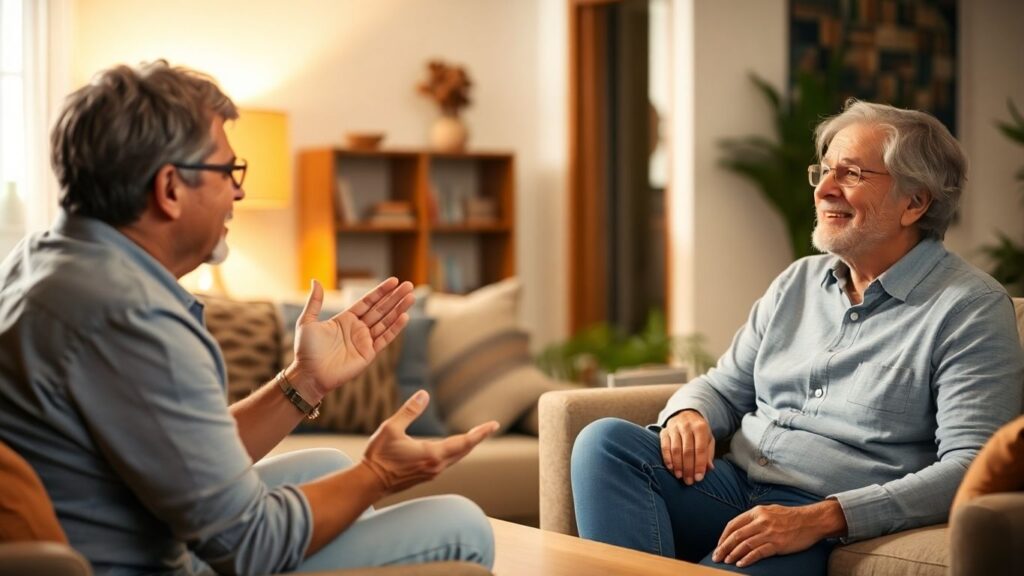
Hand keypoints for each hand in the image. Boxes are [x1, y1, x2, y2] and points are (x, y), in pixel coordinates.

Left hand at [291, 277, 414, 398]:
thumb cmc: (306, 350)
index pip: (368, 302)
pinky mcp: (369, 354)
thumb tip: (316, 280)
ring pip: (386, 321)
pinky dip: (395, 328)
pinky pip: (384, 339)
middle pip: (381, 309)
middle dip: (395, 297)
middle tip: (409, 285)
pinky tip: (404, 316)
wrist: (309, 374)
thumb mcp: (307, 321)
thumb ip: (315, 302)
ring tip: (411, 297)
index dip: (381, 291)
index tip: (394, 281)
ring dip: (399, 309)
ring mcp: (364, 341)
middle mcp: (358, 328)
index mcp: (346, 319)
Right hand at [361, 390, 499, 494]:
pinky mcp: (425, 477)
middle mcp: (436, 466)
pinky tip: (454, 449)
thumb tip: (424, 394)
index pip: (464, 442)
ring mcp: (431, 473)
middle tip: (490, 427)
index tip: (494, 425)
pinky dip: (455, 453)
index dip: (480, 433)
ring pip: (456, 458)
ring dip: (466, 446)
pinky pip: (447, 463)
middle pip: (464, 450)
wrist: (368, 483)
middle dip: (477, 438)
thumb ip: (409, 411)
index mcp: (432, 454)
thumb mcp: (391, 428)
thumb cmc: (379, 456)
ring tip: (475, 436)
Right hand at [660, 409, 714, 484]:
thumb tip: (709, 468)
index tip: (699, 478)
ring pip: (675, 449)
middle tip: (689, 481)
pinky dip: (667, 458)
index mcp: (700, 427)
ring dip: (678, 465)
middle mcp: (686, 426)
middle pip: (687, 450)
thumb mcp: (708, 439)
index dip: (699, 464)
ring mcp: (674, 428)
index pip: (700, 449)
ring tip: (680, 477)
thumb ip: (708, 453)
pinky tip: (671, 468)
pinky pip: (664, 446)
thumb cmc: (699, 432)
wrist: (685, 414)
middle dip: (688, 468)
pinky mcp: (664, 431)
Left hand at [712, 500, 846, 567]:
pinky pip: (758, 552)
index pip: (733, 524)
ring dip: (732, 554)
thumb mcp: (770, 511)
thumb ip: (755, 518)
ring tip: (725, 561)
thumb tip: (741, 528)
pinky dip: (747, 559)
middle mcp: (761, 521)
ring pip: (744, 544)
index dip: (724, 536)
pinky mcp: (777, 544)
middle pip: (736, 535)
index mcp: (757, 511)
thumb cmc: (791, 517)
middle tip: (716, 556)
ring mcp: (769, 532)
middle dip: (723, 547)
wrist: (812, 520)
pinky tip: (740, 564)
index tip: (719, 545)